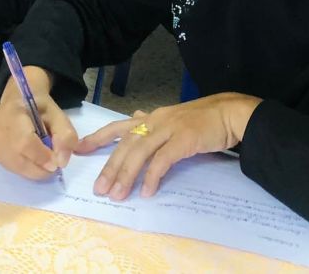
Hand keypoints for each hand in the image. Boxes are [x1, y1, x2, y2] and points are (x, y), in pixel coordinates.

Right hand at [0, 69, 78, 179]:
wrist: (18, 100)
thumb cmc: (39, 108)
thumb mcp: (58, 115)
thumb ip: (66, 136)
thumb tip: (61, 162)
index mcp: (13, 111)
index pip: (25, 142)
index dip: (42, 157)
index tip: (57, 163)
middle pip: (18, 157)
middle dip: (40, 167)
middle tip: (53, 165)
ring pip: (14, 166)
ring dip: (33, 170)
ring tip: (43, 161)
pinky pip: (9, 166)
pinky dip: (24, 169)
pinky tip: (31, 159)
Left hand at [79, 93, 261, 200]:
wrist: (229, 113)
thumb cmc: (201, 119)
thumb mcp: (172, 119)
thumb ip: (152, 124)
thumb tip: (133, 122)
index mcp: (150, 117)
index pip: (117, 128)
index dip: (97, 138)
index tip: (79, 151)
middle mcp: (154, 121)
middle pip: (125, 145)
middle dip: (110, 167)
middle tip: (99, 189)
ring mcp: (169, 129)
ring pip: (140, 152)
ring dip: (126, 175)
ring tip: (117, 194)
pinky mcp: (184, 140)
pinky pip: (163, 160)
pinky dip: (152, 176)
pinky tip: (146, 191)